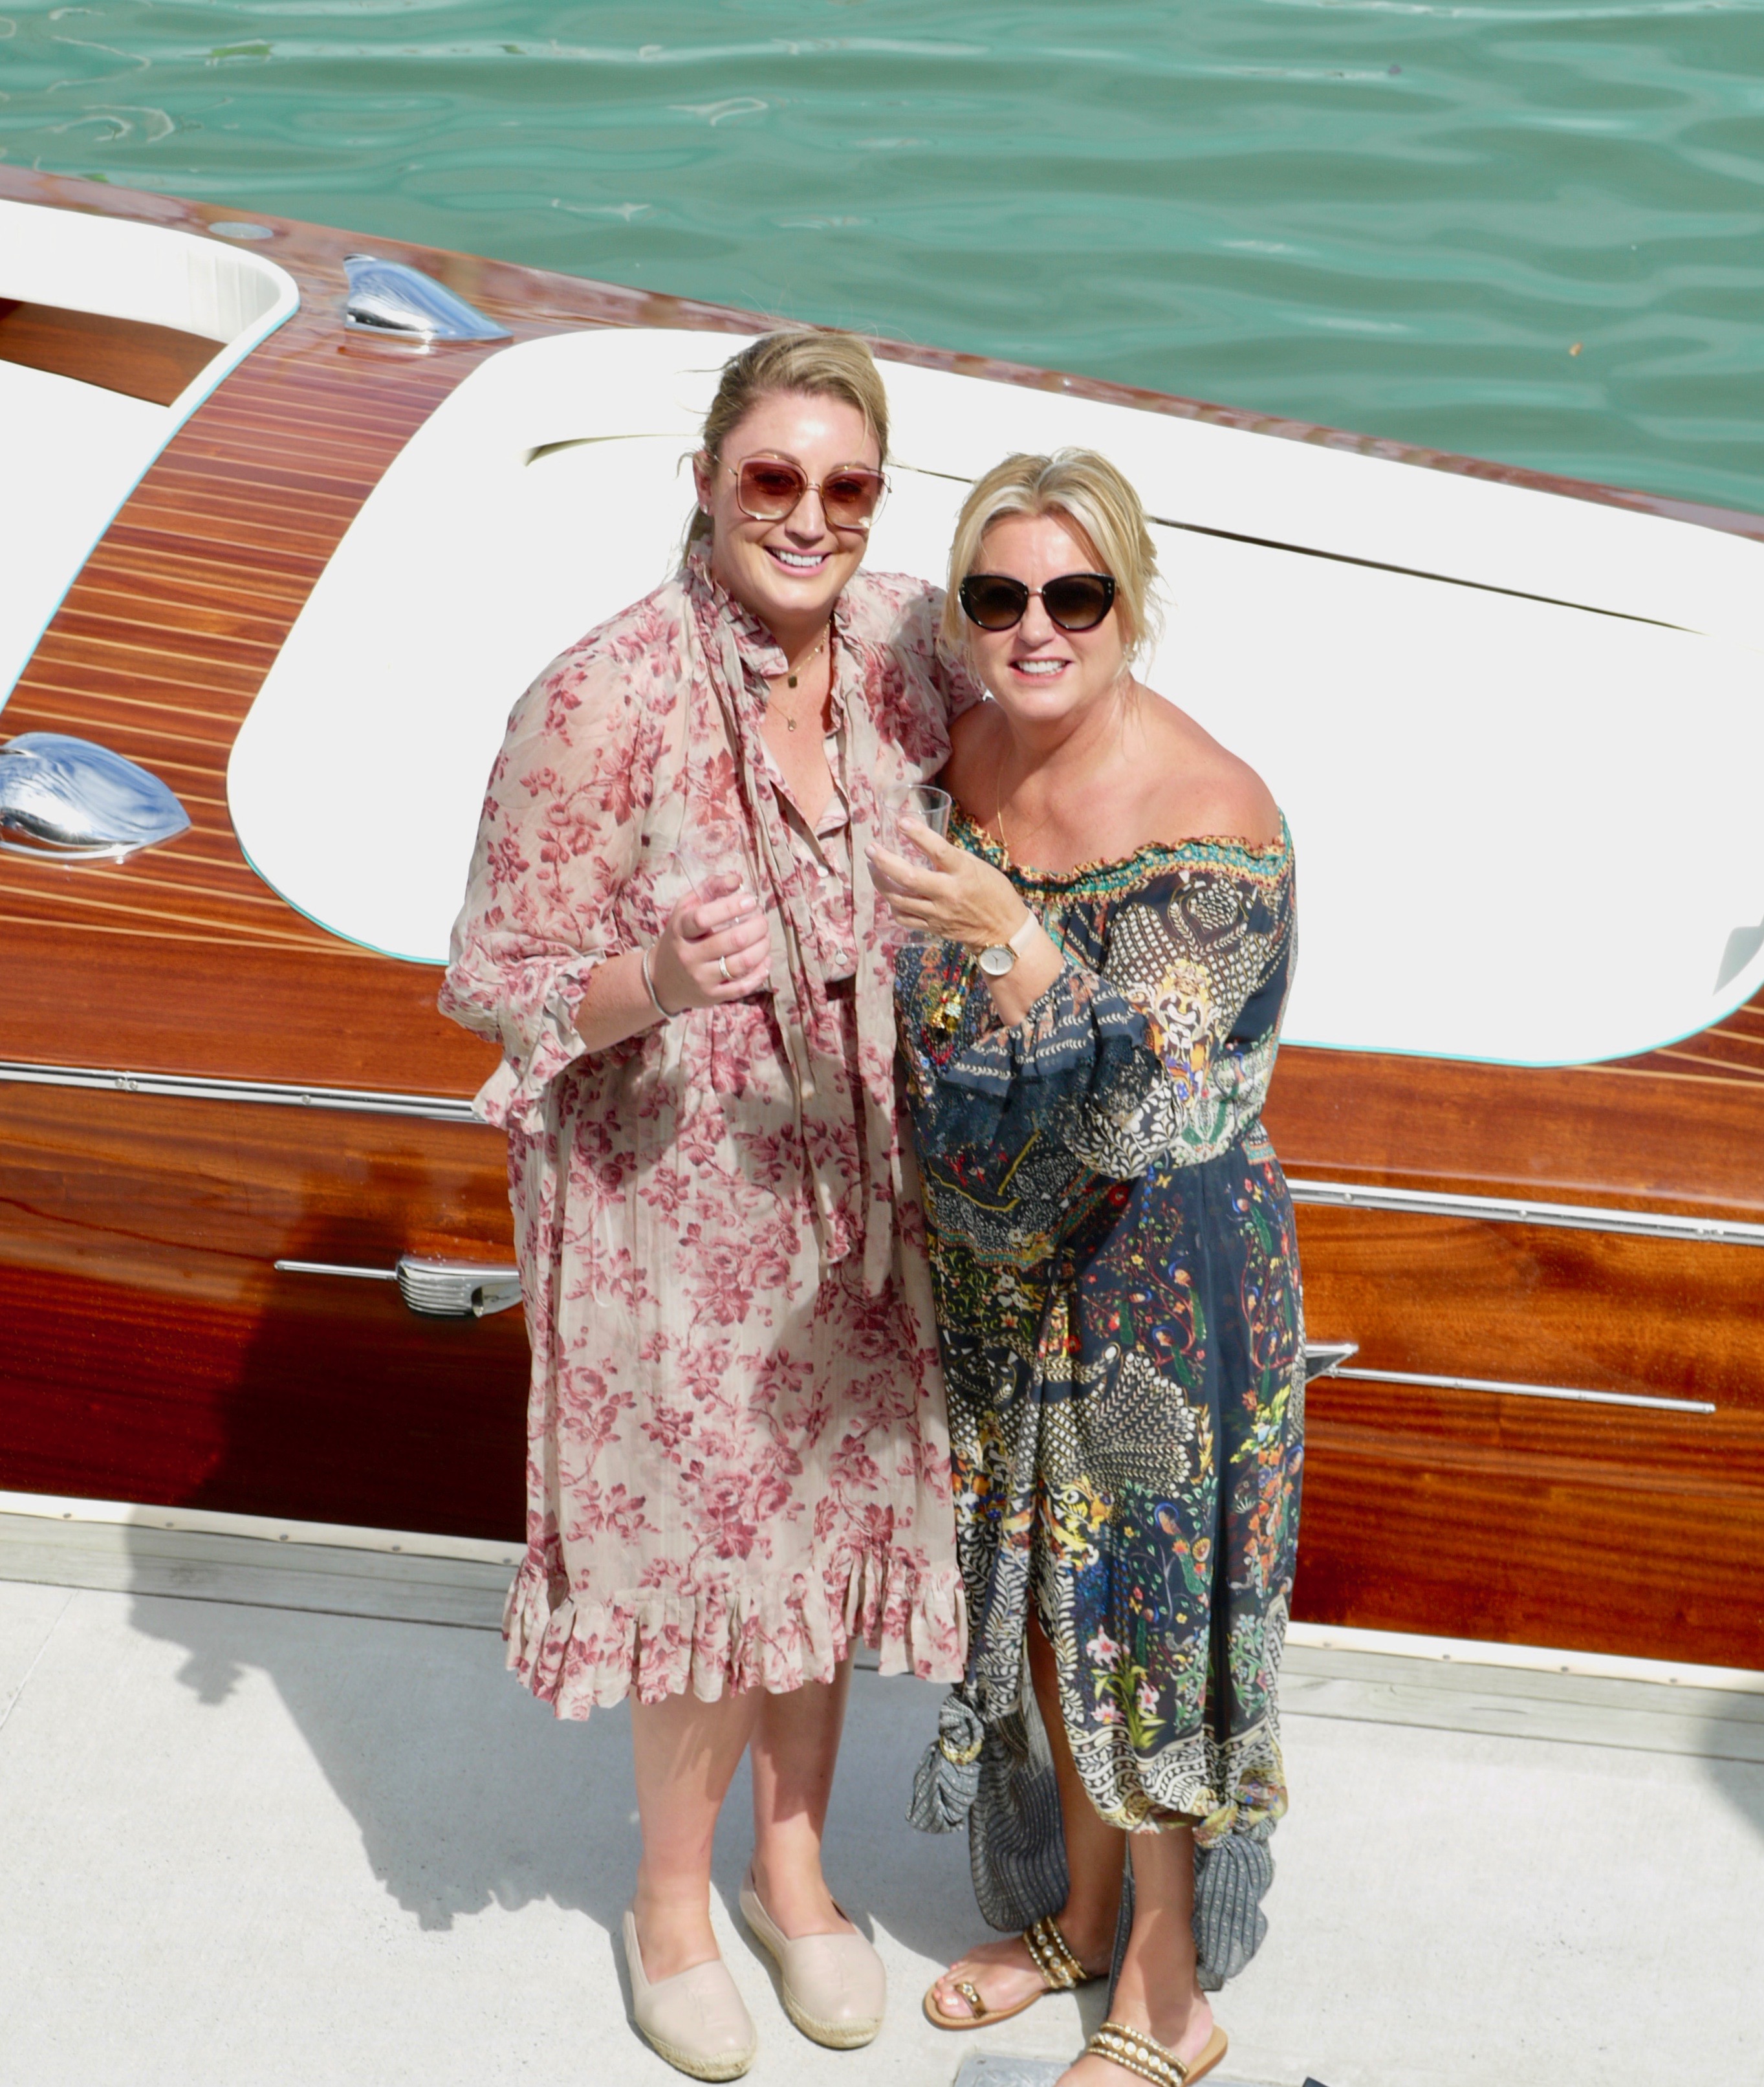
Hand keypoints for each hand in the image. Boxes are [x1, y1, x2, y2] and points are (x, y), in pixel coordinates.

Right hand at [649, 876, 770, 1012]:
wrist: (662, 980)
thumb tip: (738, 879)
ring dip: (762, 947)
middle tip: (763, 920)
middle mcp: (689, 955)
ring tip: (766, 937)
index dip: (731, 907)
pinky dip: (760, 972)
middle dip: (756, 927)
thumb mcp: (685, 909)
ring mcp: (701, 978)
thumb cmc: (680, 937)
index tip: (750, 900)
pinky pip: (742, 987)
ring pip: (741, 964)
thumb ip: (710, 889)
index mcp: (681, 930)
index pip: (703, 918)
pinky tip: (766, 960)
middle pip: (732, 941)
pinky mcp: (712, 996)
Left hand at [868, 822, 1028, 947]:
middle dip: (884, 862)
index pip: (938, 850)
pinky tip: (890, 895)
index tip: (901, 822)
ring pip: (899, 899)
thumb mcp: (978, 867)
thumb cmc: (994, 892)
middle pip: (908, 878)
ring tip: (873, 868)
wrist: (1003, 931)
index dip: (918, 835)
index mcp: (964, 873)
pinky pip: (904, 917)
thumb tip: (924, 844)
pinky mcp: (933, 928)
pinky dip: (893, 905)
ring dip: (880, 882)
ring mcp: (938, 913)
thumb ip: (951, 858)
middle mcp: (948, 893)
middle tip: (871, 849)